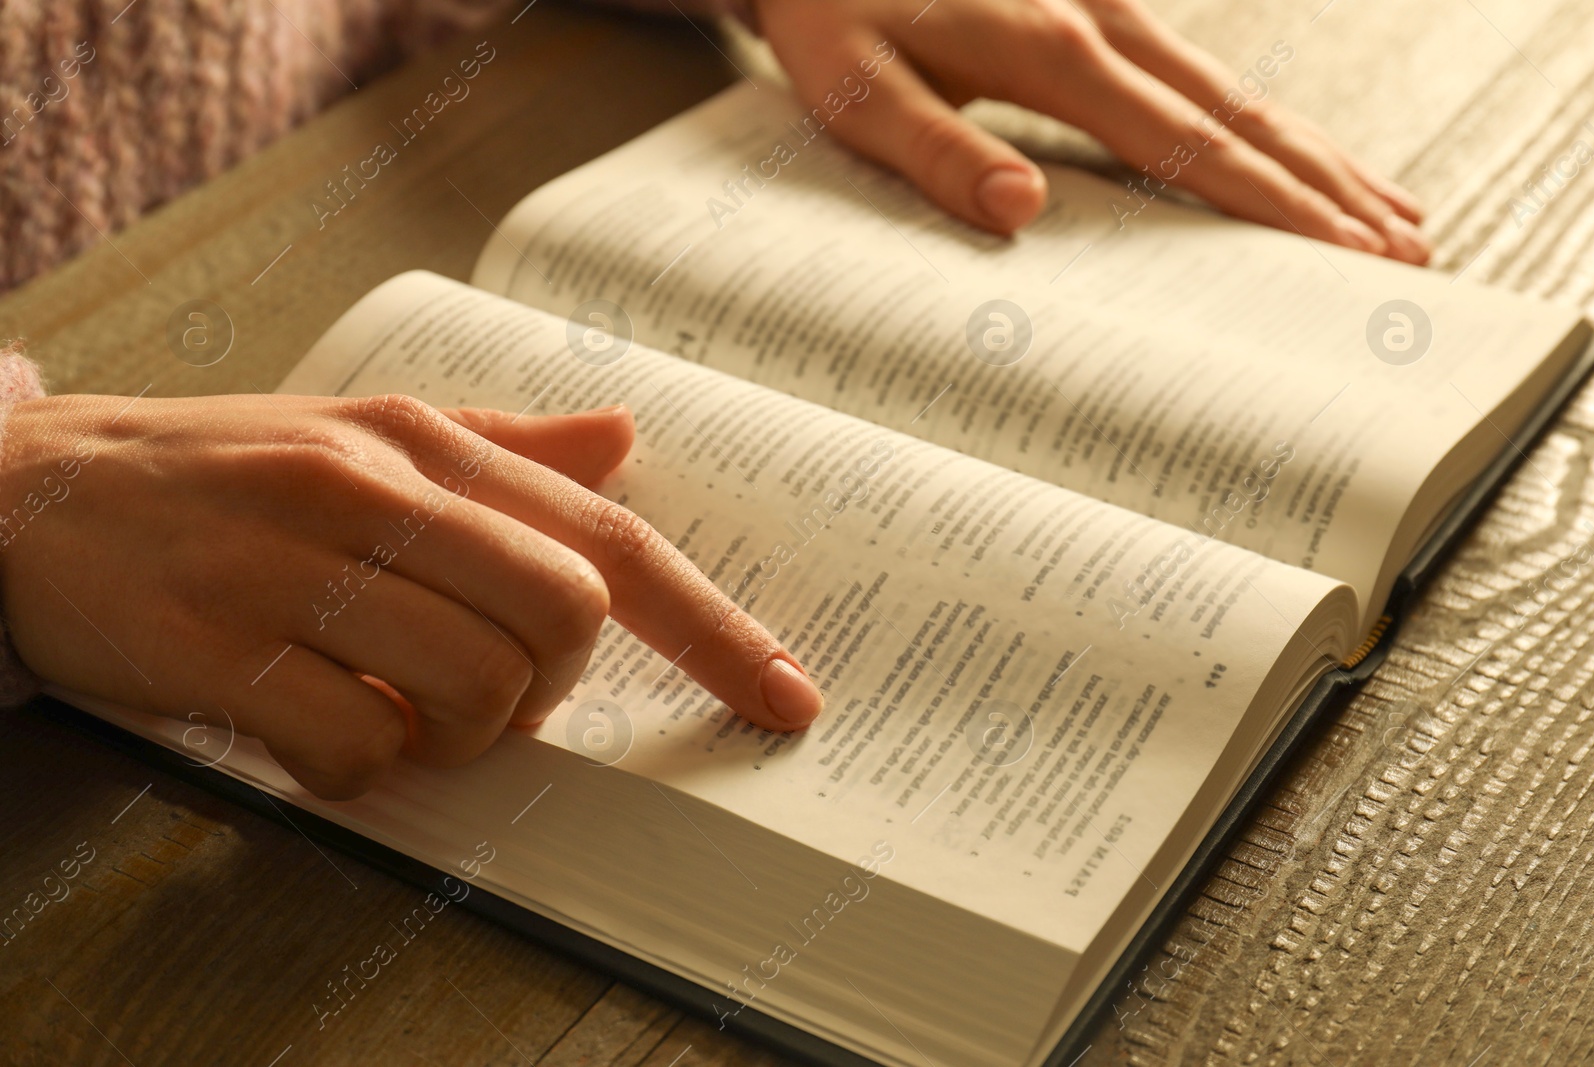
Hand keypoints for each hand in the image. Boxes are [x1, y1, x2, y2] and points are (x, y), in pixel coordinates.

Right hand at [0, 393, 822, 798]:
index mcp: (428, 441)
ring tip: (385, 699)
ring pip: (473, 692)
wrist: (34, 492)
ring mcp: (295, 565)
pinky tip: (311, 721)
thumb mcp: (368, 435)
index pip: (612, 540)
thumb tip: (630, 441)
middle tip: (478, 686)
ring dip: (453, 733)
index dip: (716, 628)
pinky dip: (359, 766)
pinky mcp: (221, 644)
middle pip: (564, 622)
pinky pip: (359, 749)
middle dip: (545, 686)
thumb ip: (505, 445)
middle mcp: (375, 490)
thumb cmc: (231, 476)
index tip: (788, 698)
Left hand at [755, 0, 1429, 262]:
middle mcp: (1104, 22)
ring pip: (1239, 92)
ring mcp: (1112, 8)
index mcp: (1051, 52)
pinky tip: (1298, 154)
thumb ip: (937, 149)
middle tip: (1407, 255)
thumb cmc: (834, 11)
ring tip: (1392, 215)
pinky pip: (1205, 77)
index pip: (1185, 143)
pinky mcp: (1103, 8)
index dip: (1270, 203)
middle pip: (1242, 115)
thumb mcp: (858, 91)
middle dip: (1329, 189)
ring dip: (1318, 157)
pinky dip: (1266, 124)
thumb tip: (1021, 212)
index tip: (1344, 254)